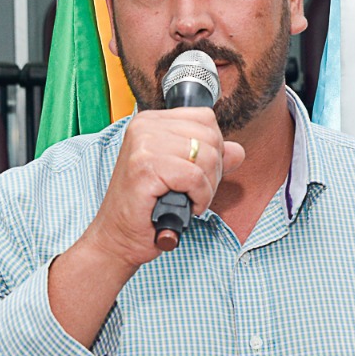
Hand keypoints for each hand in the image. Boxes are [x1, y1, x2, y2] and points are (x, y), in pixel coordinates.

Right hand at [77, 108, 245, 271]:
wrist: (118, 237)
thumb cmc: (146, 208)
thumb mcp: (182, 176)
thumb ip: (208, 159)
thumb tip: (237, 151)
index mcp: (151, 121)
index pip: (205, 118)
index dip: (213, 149)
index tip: (198, 174)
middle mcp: (145, 127)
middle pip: (210, 136)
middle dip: (212, 171)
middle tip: (193, 192)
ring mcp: (143, 145)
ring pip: (206, 156)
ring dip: (206, 188)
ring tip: (188, 200)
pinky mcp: (145, 167)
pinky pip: (195, 177)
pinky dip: (199, 197)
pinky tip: (185, 207)